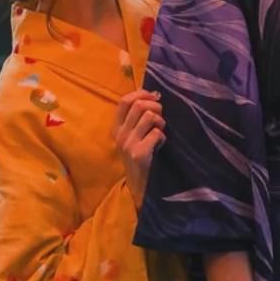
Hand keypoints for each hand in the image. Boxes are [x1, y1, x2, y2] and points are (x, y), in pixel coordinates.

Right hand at [112, 88, 163, 209]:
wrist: (138, 186)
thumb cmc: (140, 156)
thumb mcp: (134, 135)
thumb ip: (139, 117)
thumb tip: (154, 94)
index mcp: (117, 128)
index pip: (124, 101)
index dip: (141, 93)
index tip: (154, 97)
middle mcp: (120, 135)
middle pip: (139, 105)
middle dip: (155, 106)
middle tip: (160, 117)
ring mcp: (128, 144)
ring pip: (149, 116)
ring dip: (160, 121)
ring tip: (160, 131)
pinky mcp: (139, 154)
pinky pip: (156, 133)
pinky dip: (162, 137)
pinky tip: (160, 145)